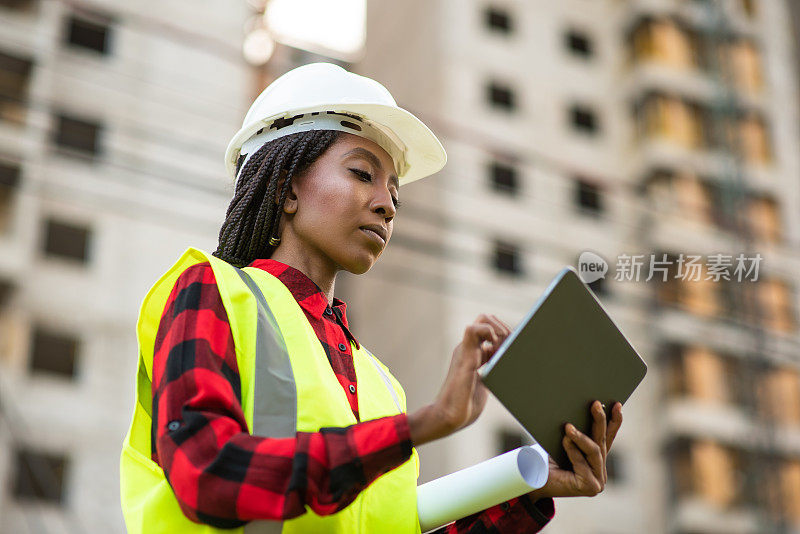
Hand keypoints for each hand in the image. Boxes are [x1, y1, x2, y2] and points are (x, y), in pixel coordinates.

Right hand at [408, 314, 510, 445]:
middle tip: (511, 346)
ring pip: (483, 319)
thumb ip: (492, 370)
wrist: (451, 416)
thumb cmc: (466, 404)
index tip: (514, 348)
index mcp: (474, 354)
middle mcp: (469, 348)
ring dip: (499, 328)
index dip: (506, 334)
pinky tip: (495, 347)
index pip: (491, 329)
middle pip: (488, 320)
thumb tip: (509, 363)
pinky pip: (472, 330)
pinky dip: (488, 331)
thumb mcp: (486, 382)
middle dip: (505, 328)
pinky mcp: (464, 356)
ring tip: (503, 346)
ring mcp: (466, 350)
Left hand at [529, 401, 622, 498]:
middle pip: (602, 441)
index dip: (614, 421)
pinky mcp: (591, 487)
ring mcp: (598, 480)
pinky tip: (565, 441)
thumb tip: (578, 413)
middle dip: (600, 421)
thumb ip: (574, 434)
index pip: (607, 437)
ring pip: (594, 451)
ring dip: (581, 437)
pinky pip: (583, 464)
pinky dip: (573, 451)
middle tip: (596, 404)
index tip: (617, 404)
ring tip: (568, 426)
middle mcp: (600, 469)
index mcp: (595, 459)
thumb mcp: (564, 442)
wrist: (533, 480)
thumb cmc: (546, 460)